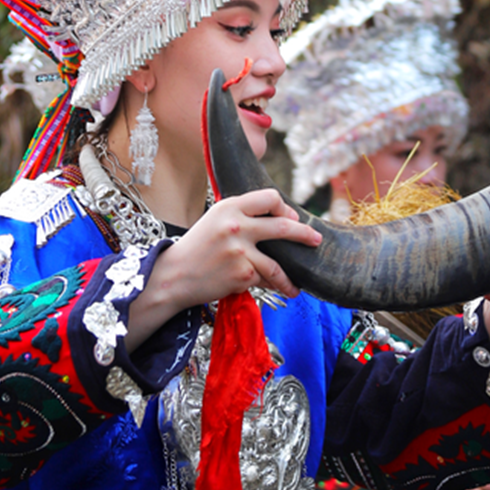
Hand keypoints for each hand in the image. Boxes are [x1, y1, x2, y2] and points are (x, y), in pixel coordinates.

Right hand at [126, 190, 321, 347]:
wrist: (174, 275)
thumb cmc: (197, 248)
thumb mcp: (215, 220)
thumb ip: (241, 215)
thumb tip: (277, 216)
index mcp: (229, 207)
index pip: (269, 197)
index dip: (283, 207)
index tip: (289, 217)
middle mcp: (236, 226)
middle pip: (282, 225)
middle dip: (304, 234)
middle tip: (315, 240)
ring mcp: (239, 251)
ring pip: (277, 263)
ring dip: (291, 276)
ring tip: (297, 284)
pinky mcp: (241, 274)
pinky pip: (264, 280)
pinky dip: (271, 286)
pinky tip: (276, 292)